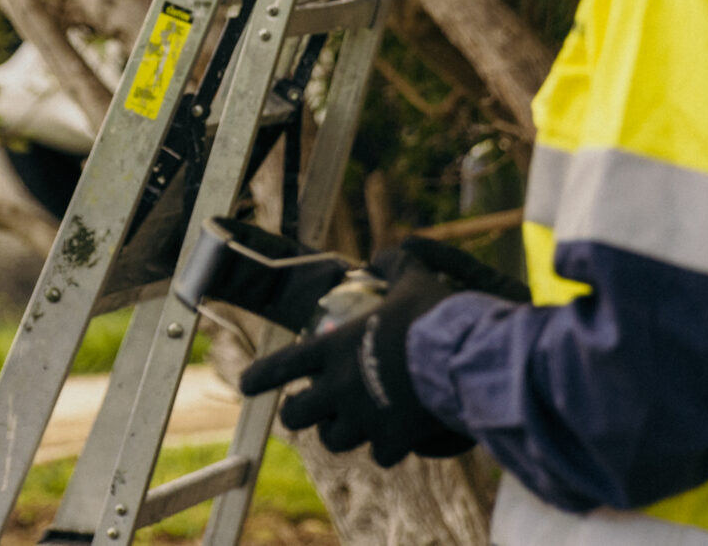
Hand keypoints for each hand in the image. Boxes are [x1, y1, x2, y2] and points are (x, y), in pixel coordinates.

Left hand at [238, 246, 478, 467]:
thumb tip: (385, 253)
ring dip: (339, 434)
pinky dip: (385, 449)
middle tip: (305, 409)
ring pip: (333, 441)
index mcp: (335, 349)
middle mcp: (340, 388)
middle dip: (297, 415)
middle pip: (297, 416)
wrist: (461, 360)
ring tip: (350, 426)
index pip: (282, 366)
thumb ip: (394, 265)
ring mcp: (364, 419)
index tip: (246, 385)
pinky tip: (394, 441)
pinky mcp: (392, 441)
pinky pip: (379, 455)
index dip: (260, 377)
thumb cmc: (433, 317)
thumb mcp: (413, 280)